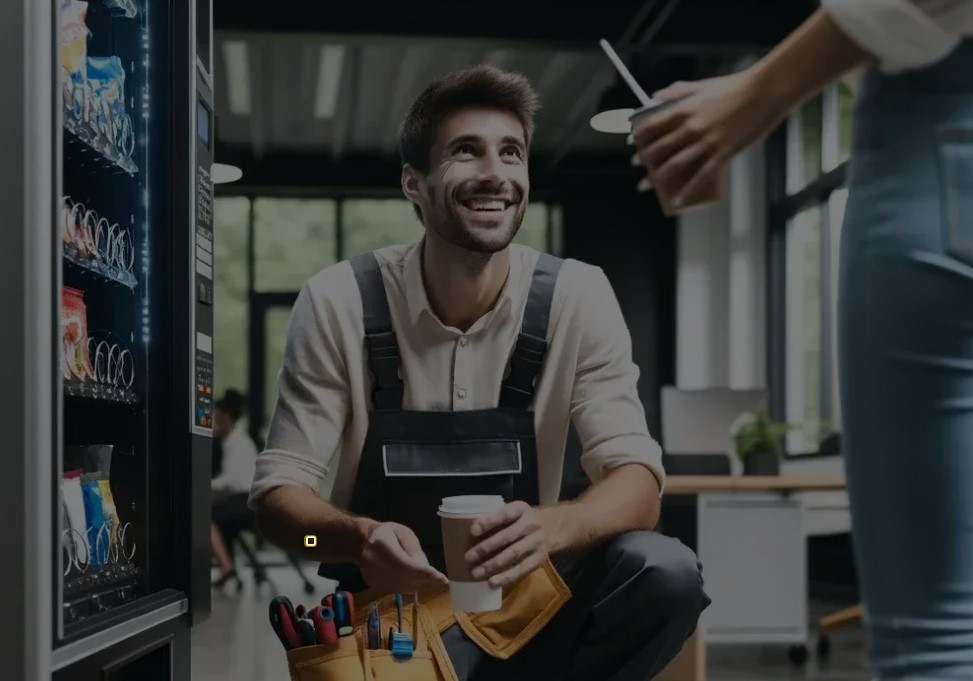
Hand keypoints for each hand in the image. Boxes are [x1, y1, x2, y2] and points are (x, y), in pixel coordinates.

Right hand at [358, 522, 448, 593]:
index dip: (423, 572)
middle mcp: (373, 561)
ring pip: (401, 587)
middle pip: (403, 577)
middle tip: (441, 581)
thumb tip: (425, 569)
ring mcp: (371, 575)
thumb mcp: (404, 534)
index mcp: (380, 543)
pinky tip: (421, 585)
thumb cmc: (387, 533)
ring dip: (420, 586)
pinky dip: (410, 588)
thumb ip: (414, 550)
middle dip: (425, 581)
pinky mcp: (373, 584)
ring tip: (435, 584)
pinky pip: (396, 589)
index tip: (440, 576)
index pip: (405, 563)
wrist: (362, 541)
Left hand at [464, 501, 551, 587]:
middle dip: (486, 547)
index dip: (489, 522)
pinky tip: (492, 582)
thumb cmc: (522, 520)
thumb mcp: (513, 512)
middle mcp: (531, 524)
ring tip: (476, 572)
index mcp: (521, 509)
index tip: (473, 531)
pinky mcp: (539, 559)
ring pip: (513, 554)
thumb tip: (469, 532)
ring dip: (493, 564)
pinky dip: (506, 576)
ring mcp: (537, 542)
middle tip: (468, 557)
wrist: (552, 528)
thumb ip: (496, 518)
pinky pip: (522, 569)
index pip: (504, 514)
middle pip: (507, 537)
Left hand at [631, 69, 786, 207]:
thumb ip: (678, 91)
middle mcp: (691, 128)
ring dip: (657, 177)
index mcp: (684, 109)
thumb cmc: (736, 86)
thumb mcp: (703, 85)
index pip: (652, 126)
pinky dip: (687, 191)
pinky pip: (701, 177)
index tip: (633, 144)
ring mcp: (706, 143)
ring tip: (645, 185)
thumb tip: (656, 96)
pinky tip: (677, 201)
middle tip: (636, 166)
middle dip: (644, 160)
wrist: (765, 92)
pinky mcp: (723, 153)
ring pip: (675, 165)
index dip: (639, 137)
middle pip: (659, 148)